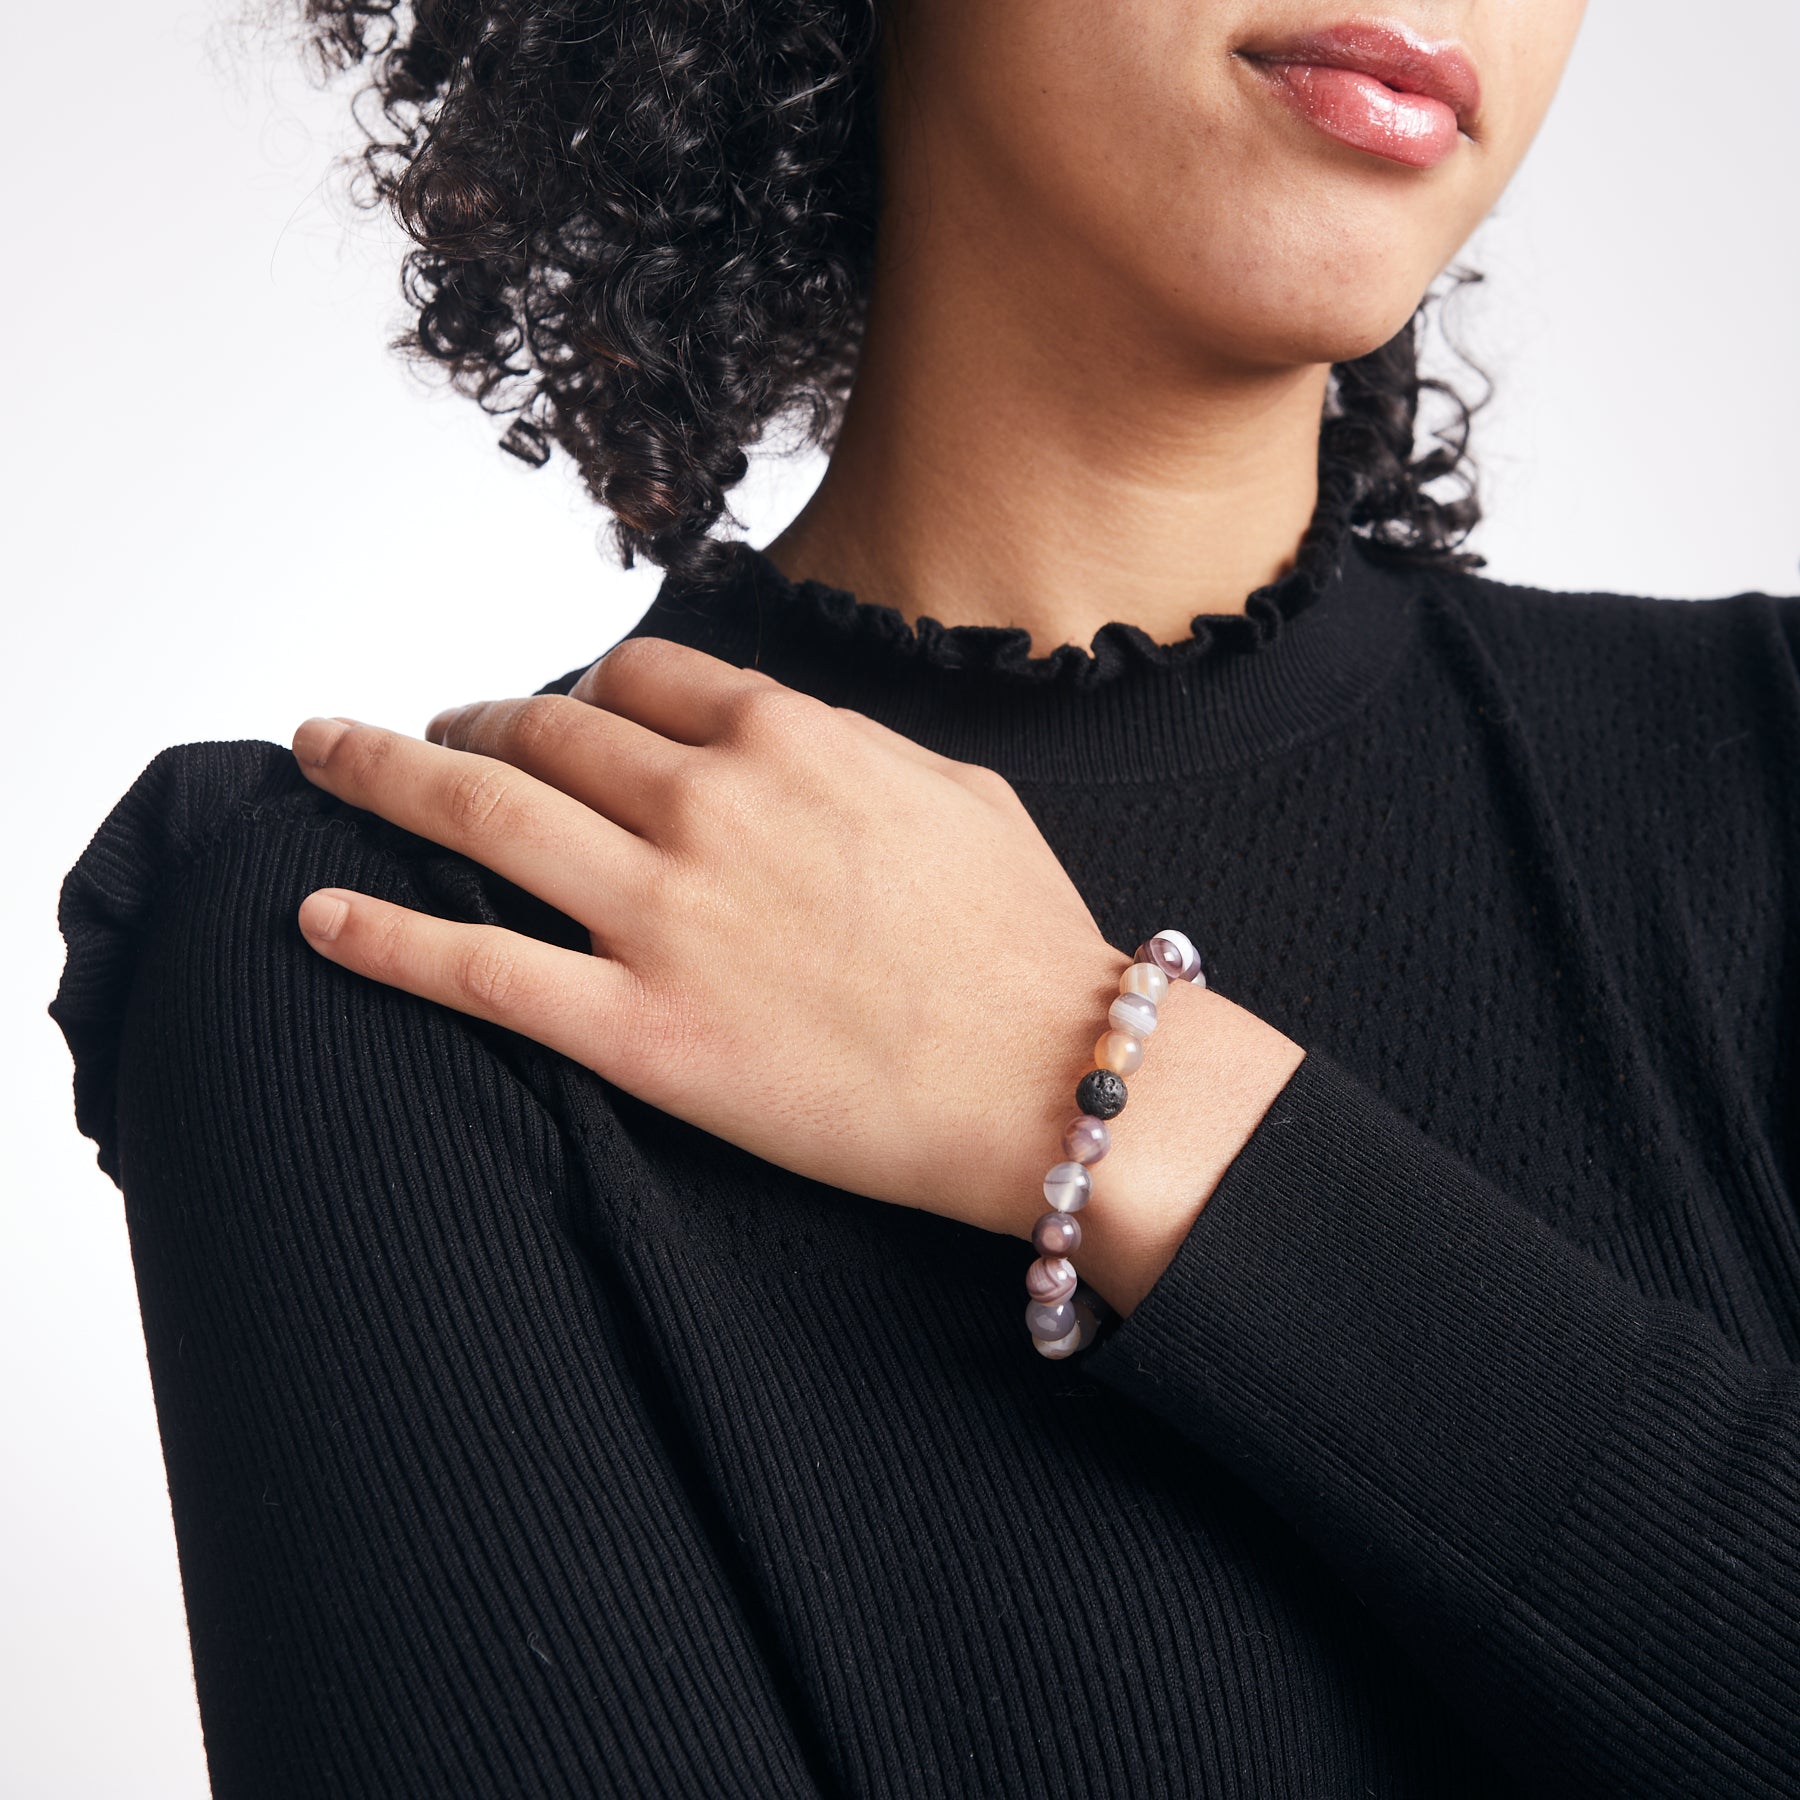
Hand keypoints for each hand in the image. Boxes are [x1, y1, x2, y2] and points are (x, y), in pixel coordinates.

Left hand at [291, 637, 1147, 1246]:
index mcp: (787, 739)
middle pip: (539, 731)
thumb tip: (793, 739)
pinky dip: (382, 935)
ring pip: (479, 817)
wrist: (1049, 1077)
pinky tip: (316, 912)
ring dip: (380, 773)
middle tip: (426, 731)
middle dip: (466, 718)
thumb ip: (854, 749)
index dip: (577, 686)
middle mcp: (707, 805)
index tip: (554, 710)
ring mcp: (663, 916)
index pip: (635, 677)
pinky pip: (478, 970)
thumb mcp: (957, 795)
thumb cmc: (1023, 944)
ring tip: (322, 755)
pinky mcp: (639, 1030)